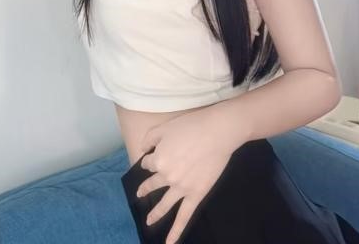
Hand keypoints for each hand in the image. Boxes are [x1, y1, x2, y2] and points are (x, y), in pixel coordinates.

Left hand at [136, 107, 232, 243]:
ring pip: (164, 205)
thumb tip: (143, 150)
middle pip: (153, 183)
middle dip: (146, 188)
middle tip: (141, 192)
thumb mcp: (164, 127)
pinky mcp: (196, 195)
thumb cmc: (191, 126)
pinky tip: (169, 243)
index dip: (151, 159)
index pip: (148, 163)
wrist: (217, 132)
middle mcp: (166, 176)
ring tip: (148, 221)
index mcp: (158, 160)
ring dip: (155, 214)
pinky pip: (184, 217)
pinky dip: (176, 232)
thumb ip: (150, 138)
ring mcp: (181, 188)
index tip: (154, 156)